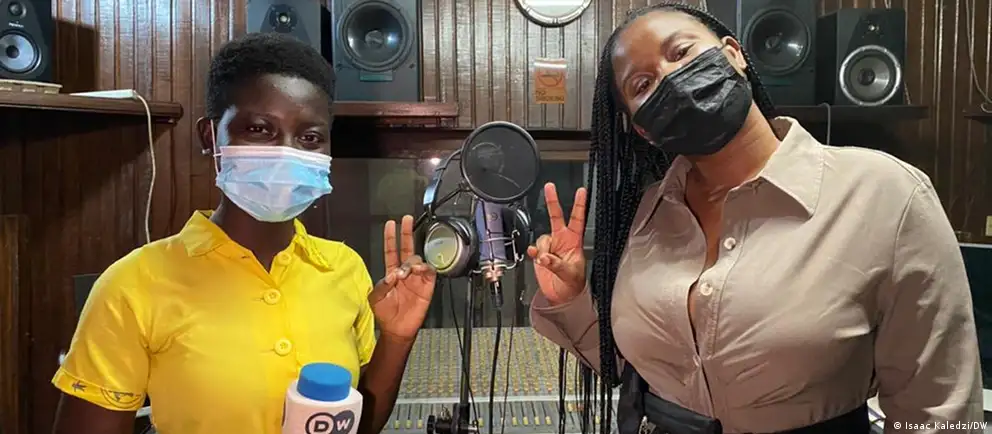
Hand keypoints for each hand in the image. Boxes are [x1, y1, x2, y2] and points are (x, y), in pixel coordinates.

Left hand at [370, 215, 436, 340]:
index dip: (391, 237)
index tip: (390, 224)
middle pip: (407, 248)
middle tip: (406, 220)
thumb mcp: (375, 298)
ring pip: (417, 260)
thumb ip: (381, 285)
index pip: (392, 250)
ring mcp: (416, 278)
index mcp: (392, 273)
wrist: (397, 329)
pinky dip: (424, 268)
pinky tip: (417, 271)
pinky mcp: (426, 286)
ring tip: (404, 272)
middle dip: (406, 233)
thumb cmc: (385, 313)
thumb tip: (393, 274)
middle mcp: (405, 272)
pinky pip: (429, 272)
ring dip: (410, 262)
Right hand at [527, 183, 587, 304]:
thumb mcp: (570, 273)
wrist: (563, 296)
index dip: (579, 205)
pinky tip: (536, 257)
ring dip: (543, 249)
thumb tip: (544, 257)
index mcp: (574, 241)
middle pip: (556, 216)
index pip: (577, 219)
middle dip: (552, 201)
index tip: (582, 191)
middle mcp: (562, 240)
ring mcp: (551, 246)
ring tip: (549, 263)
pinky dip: (535, 253)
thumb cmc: (573, 284)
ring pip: (542, 238)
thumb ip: (556, 264)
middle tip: (550, 186)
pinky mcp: (541, 255)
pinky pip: (535, 248)